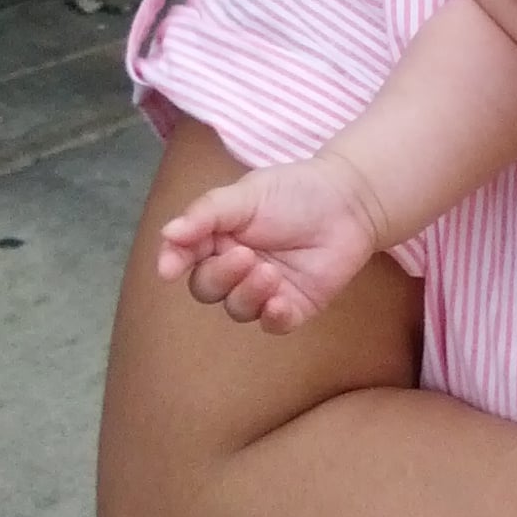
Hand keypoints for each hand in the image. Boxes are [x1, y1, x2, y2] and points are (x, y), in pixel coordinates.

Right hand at [156, 153, 387, 331]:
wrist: (349, 200)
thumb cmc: (295, 192)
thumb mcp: (247, 194)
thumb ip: (207, 214)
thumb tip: (168, 233)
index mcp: (218, 238)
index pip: (185, 256)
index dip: (174, 261)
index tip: (170, 268)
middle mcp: (235, 267)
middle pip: (207, 288)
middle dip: (221, 276)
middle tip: (246, 256)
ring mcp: (264, 289)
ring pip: (237, 308)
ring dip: (247, 294)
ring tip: (270, 272)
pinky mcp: (293, 305)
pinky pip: (273, 324)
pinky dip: (272, 317)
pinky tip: (279, 303)